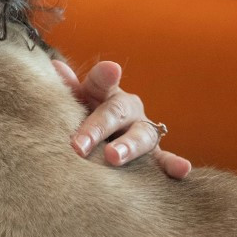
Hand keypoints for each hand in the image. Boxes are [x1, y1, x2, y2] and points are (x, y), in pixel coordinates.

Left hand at [52, 60, 191, 179]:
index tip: (111, 70)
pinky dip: (174, 164)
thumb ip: (69, 88)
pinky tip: (182, 170)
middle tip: (79, 145)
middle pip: (116, 114)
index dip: (105, 76)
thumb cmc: (87, 116)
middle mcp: (128, 110)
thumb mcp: (77, 101)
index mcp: (108, 93)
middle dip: (98, 129)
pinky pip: (165, 160)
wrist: (105, 141)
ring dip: (129, 146)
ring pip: (141, 136)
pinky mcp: (155, 157)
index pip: (102, 83)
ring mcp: (143, 132)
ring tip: (114, 157)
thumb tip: (54, 66)